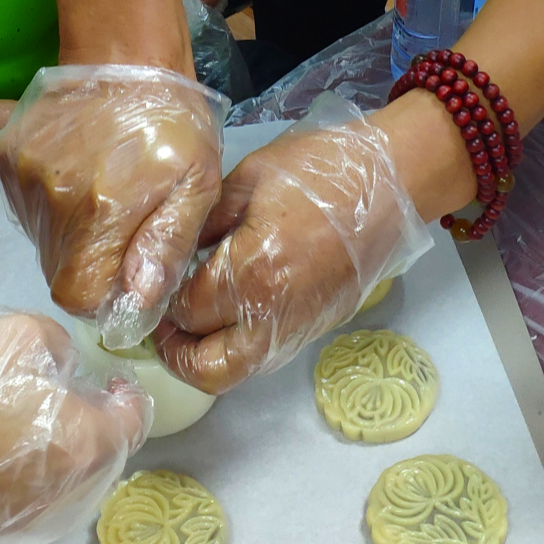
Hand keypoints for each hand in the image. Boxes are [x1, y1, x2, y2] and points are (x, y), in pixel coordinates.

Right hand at [0, 65, 229, 348]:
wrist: (126, 54)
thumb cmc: (175, 122)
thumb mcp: (197, 186)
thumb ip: (167, 248)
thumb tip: (139, 299)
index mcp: (100, 210)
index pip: (78, 296)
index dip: (103, 299)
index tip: (126, 280)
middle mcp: (52, 198)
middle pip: (59, 272)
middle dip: (93, 267)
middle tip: (125, 231)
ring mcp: (23, 177)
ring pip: (44, 242)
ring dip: (74, 237)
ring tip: (107, 198)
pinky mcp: (8, 159)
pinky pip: (29, 209)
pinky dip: (56, 207)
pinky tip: (83, 178)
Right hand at [0, 312, 150, 543]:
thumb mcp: (19, 335)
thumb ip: (58, 345)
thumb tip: (64, 367)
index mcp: (90, 445)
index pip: (135, 421)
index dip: (128, 394)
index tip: (111, 379)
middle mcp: (73, 492)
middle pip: (102, 454)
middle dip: (92, 423)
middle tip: (64, 395)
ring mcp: (34, 520)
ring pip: (65, 481)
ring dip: (58, 452)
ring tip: (26, 423)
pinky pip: (27, 500)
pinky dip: (24, 476)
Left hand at [155, 95, 431, 393]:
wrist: (394, 181)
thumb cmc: (322, 170)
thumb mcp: (246, 181)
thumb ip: (202, 224)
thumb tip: (167, 255)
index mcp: (252, 272)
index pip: (185, 310)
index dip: (158, 300)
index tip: (149, 283)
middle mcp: (274, 315)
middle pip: (206, 368)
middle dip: (174, 352)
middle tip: (162, 323)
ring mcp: (298, 328)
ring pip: (236, 372)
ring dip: (205, 356)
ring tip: (191, 319)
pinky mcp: (315, 329)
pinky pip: (263, 356)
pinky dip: (237, 347)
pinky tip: (227, 312)